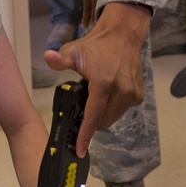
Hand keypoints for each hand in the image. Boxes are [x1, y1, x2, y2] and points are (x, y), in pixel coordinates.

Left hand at [44, 1, 151, 155]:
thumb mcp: (74, 51)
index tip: (80, 151)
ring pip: (113, 118)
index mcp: (104, 84)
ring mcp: (132, 94)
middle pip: (102, 121)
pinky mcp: (138, 95)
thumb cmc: (96, 45)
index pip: (93, 117)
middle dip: (91, 122)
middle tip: (82, 110)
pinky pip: (122, 111)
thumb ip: (60, 59)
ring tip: (95, 100)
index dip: (85, 136)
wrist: (122, 35)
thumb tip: (47, 57)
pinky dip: (113, 109)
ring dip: (102, 116)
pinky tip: (109, 95)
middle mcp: (121, 91)